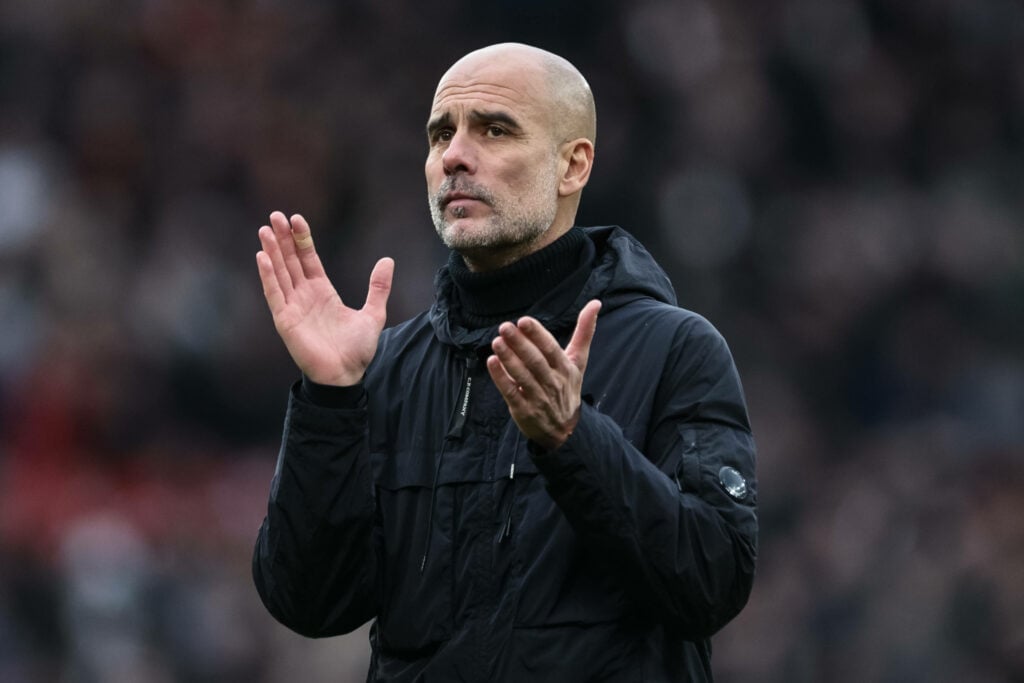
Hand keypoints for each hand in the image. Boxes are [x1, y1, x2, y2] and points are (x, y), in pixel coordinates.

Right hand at [256, 211, 393, 385]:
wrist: (347, 376)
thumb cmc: (357, 350)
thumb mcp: (373, 314)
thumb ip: (378, 288)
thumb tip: (388, 260)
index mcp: (322, 292)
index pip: (308, 259)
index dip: (302, 239)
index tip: (297, 218)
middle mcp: (305, 296)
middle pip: (290, 261)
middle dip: (283, 238)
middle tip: (275, 214)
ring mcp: (293, 307)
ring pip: (279, 273)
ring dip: (272, 251)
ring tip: (265, 229)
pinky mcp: (285, 321)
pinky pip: (274, 294)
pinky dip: (268, 276)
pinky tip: (262, 257)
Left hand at [486, 300, 601, 450]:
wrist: (565, 430)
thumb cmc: (568, 388)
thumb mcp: (579, 361)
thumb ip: (584, 332)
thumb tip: (596, 303)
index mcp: (565, 369)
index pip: (551, 349)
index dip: (538, 335)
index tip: (524, 321)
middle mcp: (553, 383)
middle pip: (536, 361)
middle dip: (520, 343)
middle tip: (505, 327)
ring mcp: (538, 398)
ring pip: (522, 376)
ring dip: (508, 358)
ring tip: (497, 341)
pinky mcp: (523, 410)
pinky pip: (511, 392)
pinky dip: (501, 377)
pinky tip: (491, 362)